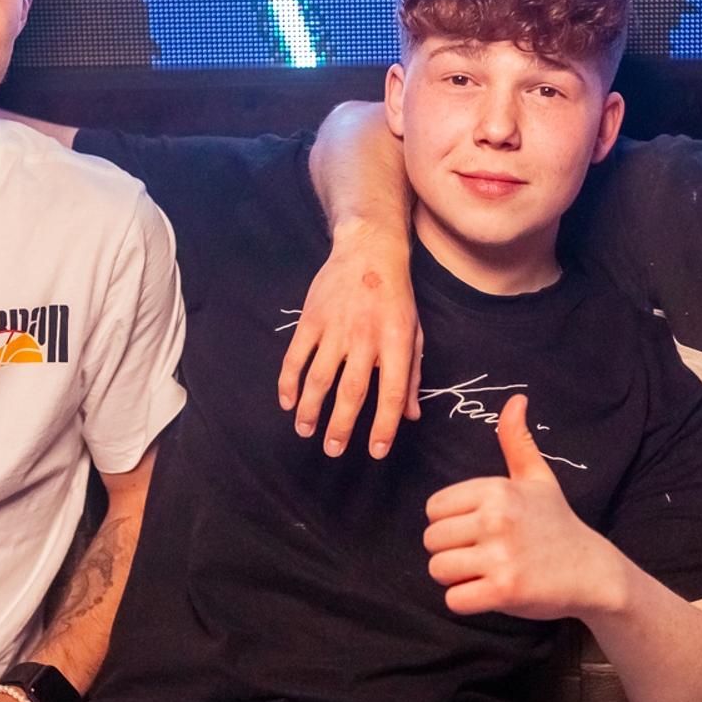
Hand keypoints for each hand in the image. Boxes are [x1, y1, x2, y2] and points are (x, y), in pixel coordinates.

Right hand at [277, 220, 422, 458]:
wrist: (369, 250)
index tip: (376, 451)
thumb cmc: (396, 296)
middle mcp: (365, 338)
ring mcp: (335, 328)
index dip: (384, 426)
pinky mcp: (311, 319)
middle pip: (351, 392)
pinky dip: (289, 382)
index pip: (391, 393)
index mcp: (396, 342)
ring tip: (306, 431)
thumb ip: (411, 375)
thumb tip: (410, 416)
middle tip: (333, 450)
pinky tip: (287, 402)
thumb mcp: (414, 333)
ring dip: (310, 410)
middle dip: (341, 427)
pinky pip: (295, 356)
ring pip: (319, 378)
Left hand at [423, 395, 622, 619]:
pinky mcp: (503, 590)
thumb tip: (515, 399)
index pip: (433, 508)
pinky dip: (467, 601)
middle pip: (432, 540)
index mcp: (496, 489)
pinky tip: (491, 591)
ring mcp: (500, 556)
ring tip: (486, 571)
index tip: (479, 529)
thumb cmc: (558, 524)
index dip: (450, 522)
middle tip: (484, 554)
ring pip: (439, 569)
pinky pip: (455, 599)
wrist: (593, 571)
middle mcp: (495, 519)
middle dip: (451, 551)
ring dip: (457, 578)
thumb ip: (517, 441)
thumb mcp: (538, 478)